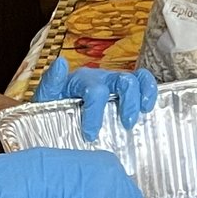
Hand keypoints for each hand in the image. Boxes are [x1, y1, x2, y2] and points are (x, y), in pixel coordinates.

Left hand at [34, 56, 157, 140]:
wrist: (54, 116)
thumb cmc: (52, 107)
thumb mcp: (45, 96)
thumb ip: (51, 81)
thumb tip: (61, 62)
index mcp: (82, 80)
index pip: (95, 92)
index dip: (96, 114)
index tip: (90, 135)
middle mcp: (102, 78)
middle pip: (122, 81)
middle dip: (128, 102)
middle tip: (126, 124)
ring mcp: (115, 83)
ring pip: (136, 79)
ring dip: (142, 95)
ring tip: (142, 113)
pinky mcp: (126, 92)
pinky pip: (144, 83)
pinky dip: (151, 92)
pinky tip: (149, 108)